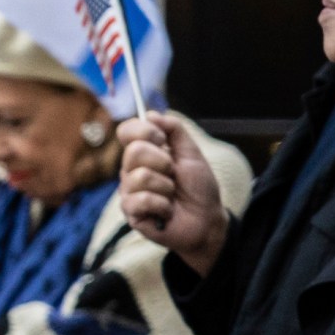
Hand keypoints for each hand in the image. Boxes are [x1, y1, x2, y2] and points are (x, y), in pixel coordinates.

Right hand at [118, 112, 226, 274]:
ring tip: (172, 195)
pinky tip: (167, 211)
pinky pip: (142, 200)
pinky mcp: (131, 212)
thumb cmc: (199, 189)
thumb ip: (175, 130)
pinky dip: (163, 205)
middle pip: (135, 151)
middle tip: (173, 174)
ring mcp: (129, 191)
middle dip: (163, 162)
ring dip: (166, 187)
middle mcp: (131, 170)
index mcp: (143, 153)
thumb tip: (151, 114)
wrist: (207, 220)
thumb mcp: (192, 154)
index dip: (144, 131)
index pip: (126, 131)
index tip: (162, 139)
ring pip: (140, 177)